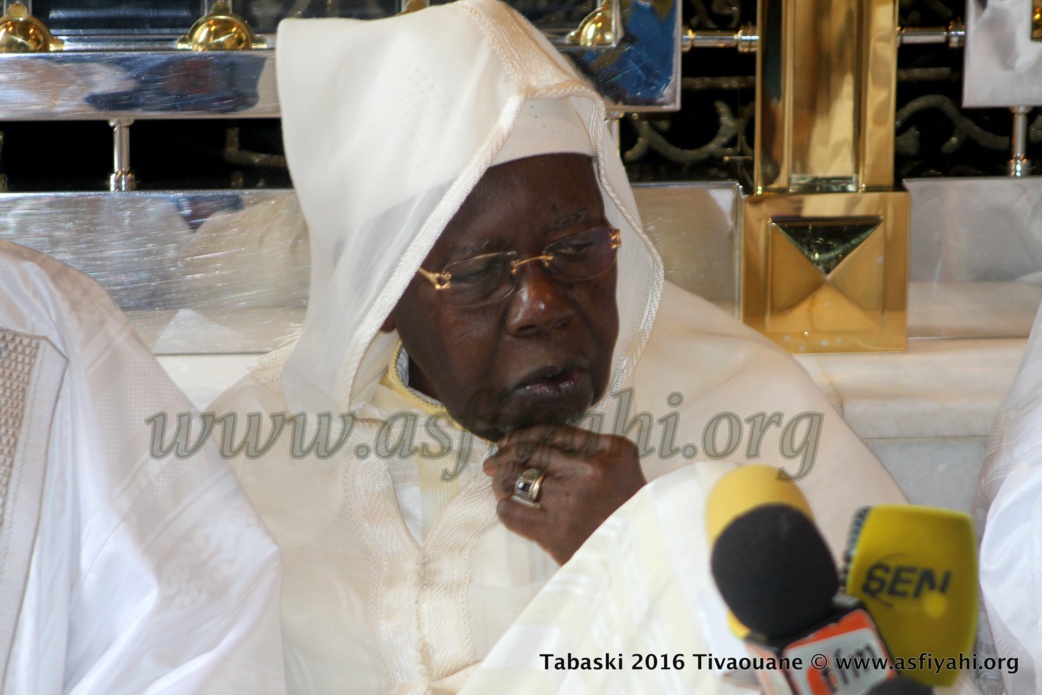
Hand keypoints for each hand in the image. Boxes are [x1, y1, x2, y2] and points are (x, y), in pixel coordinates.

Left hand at [482, 424, 646, 564]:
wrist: (642, 556)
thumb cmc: (630, 509)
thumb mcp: (623, 466)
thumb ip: (590, 448)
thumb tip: (541, 440)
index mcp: (609, 450)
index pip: (552, 432)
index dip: (522, 435)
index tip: (507, 442)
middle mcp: (589, 471)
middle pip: (530, 452)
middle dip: (504, 455)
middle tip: (492, 463)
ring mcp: (570, 501)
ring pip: (517, 480)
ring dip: (502, 482)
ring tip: (500, 487)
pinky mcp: (556, 532)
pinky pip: (512, 513)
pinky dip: (505, 509)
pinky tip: (509, 509)